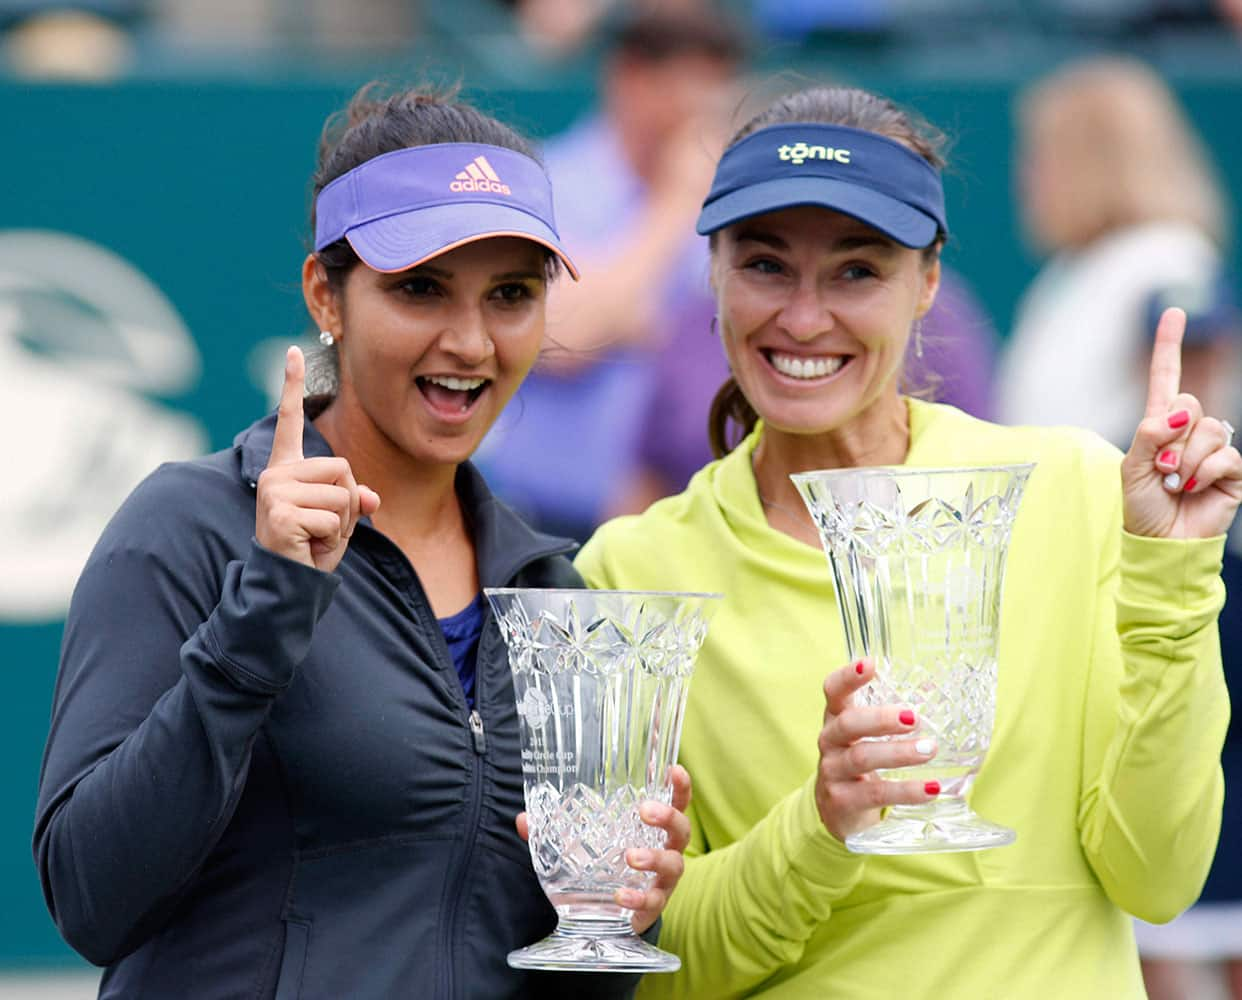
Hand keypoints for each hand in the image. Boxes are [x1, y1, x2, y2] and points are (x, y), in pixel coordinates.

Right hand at [255, 346, 380, 571]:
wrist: (287, 586)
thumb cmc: (310, 550)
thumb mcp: (339, 520)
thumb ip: (354, 499)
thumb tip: (372, 498)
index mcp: (287, 469)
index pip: (291, 420)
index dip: (292, 385)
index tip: (294, 351)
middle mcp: (276, 474)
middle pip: (343, 468)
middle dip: (347, 503)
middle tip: (322, 527)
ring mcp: (274, 492)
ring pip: (343, 495)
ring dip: (341, 524)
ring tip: (315, 538)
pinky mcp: (280, 512)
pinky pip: (334, 518)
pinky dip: (332, 540)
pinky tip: (310, 547)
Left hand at [515, 764, 692, 934]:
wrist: (608, 916)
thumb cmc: (604, 866)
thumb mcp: (580, 843)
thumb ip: (554, 830)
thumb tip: (522, 819)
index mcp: (652, 828)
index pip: (675, 801)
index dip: (679, 785)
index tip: (673, 768)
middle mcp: (665, 850)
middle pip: (681, 829)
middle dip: (668, 817)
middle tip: (645, 811)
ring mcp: (663, 881)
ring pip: (673, 864)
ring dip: (654, 857)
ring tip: (631, 856)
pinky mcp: (654, 906)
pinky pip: (654, 901)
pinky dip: (638, 898)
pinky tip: (620, 896)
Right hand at [815, 658, 939, 842]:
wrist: (838, 809)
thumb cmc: (860, 761)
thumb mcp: (865, 736)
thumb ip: (889, 717)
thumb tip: (937, 692)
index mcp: (835, 718)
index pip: (833, 691)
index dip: (848, 677)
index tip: (869, 663)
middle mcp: (829, 741)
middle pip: (848, 724)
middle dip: (880, 719)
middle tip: (914, 717)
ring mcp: (833, 772)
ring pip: (862, 757)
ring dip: (898, 753)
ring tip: (929, 749)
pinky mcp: (843, 800)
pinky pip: (876, 793)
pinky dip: (906, 791)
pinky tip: (932, 789)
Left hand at [1121, 308, 1241, 538]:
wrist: (1161, 541)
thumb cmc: (1142, 506)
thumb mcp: (1132, 468)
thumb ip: (1149, 435)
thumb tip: (1179, 412)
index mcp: (1159, 425)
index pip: (1166, 379)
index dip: (1169, 346)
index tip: (1174, 312)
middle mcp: (1189, 431)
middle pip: (1190, 402)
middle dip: (1173, 435)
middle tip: (1163, 467)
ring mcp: (1213, 449)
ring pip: (1209, 429)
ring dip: (1187, 460)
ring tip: (1177, 482)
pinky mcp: (1233, 469)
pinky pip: (1225, 455)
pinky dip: (1204, 472)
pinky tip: (1194, 488)